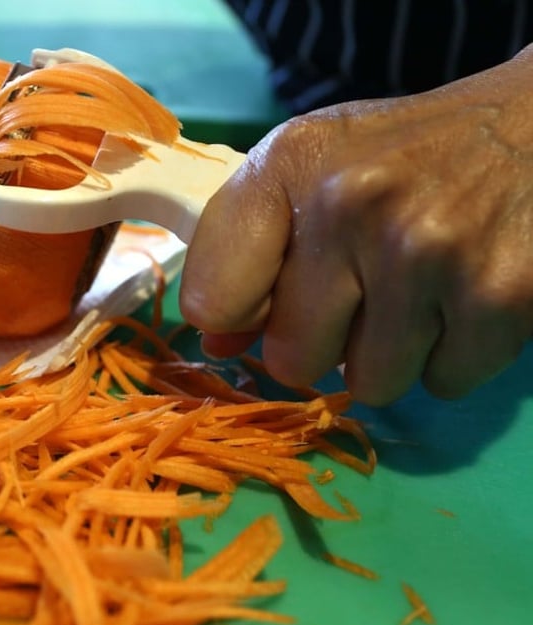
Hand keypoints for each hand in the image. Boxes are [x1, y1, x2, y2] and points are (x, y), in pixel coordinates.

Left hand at [180, 45, 532, 405]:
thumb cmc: (409, 154)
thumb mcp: (313, 167)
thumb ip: (248, 246)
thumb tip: (217, 344)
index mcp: (288, 163)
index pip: (211, 297)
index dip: (239, 315)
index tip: (271, 298)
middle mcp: (348, 202)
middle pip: (290, 360)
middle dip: (324, 342)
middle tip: (367, 288)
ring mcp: (426, 251)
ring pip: (367, 384)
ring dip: (392, 353)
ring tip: (420, 288)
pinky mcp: (498, 296)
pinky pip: (441, 383)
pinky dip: (454, 356)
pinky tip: (465, 296)